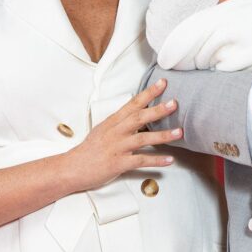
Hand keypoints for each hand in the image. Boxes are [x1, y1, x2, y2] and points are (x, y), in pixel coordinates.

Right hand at [65, 79, 181, 191]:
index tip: (162, 83)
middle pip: (138, 118)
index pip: (132, 104)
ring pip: (142, 139)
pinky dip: (156, 160)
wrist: (72, 168)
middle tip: (174, 103)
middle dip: (158, 110)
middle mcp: (115, 132)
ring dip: (162, 136)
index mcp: (112, 122)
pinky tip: (170, 160)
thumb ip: (120, 122)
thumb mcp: (103, 130)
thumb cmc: (88, 150)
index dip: (148, 93)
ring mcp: (117, 148)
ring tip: (179, 132)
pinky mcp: (118, 163)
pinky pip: (140, 161)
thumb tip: (136, 113)